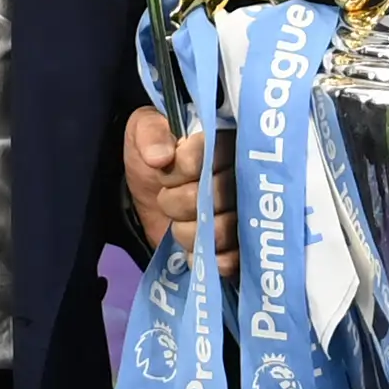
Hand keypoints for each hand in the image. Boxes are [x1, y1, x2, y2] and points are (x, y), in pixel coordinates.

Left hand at [117, 105, 234, 277]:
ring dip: (189, 231)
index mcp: (225, 141)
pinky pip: (234, 258)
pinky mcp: (239, 244)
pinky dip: (210, 259)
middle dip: (181, 202)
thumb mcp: (144, 129)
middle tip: (168, 197)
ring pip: (223, 229)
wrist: (151, 192)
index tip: (165, 170)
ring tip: (178, 223)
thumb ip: (150, 134)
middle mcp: (243, 175)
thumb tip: (160, 158)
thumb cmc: (155, 152)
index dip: (184, 168)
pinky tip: (193, 252)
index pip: (211, 154)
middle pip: (217, 196)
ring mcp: (245, 212)